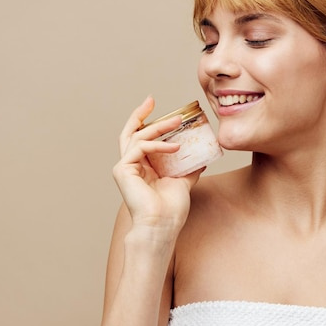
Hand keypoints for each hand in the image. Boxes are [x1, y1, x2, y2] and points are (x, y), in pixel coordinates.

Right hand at [112, 96, 201, 236]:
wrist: (163, 225)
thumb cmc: (170, 210)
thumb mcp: (183, 182)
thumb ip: (188, 169)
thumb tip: (202, 159)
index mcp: (143, 167)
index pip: (141, 138)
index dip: (145, 121)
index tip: (153, 105)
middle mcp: (131, 165)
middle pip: (130, 132)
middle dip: (141, 114)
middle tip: (151, 100)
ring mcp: (125, 167)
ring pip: (137, 136)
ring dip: (158, 126)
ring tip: (177, 121)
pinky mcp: (123, 170)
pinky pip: (140, 148)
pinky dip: (158, 145)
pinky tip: (175, 147)